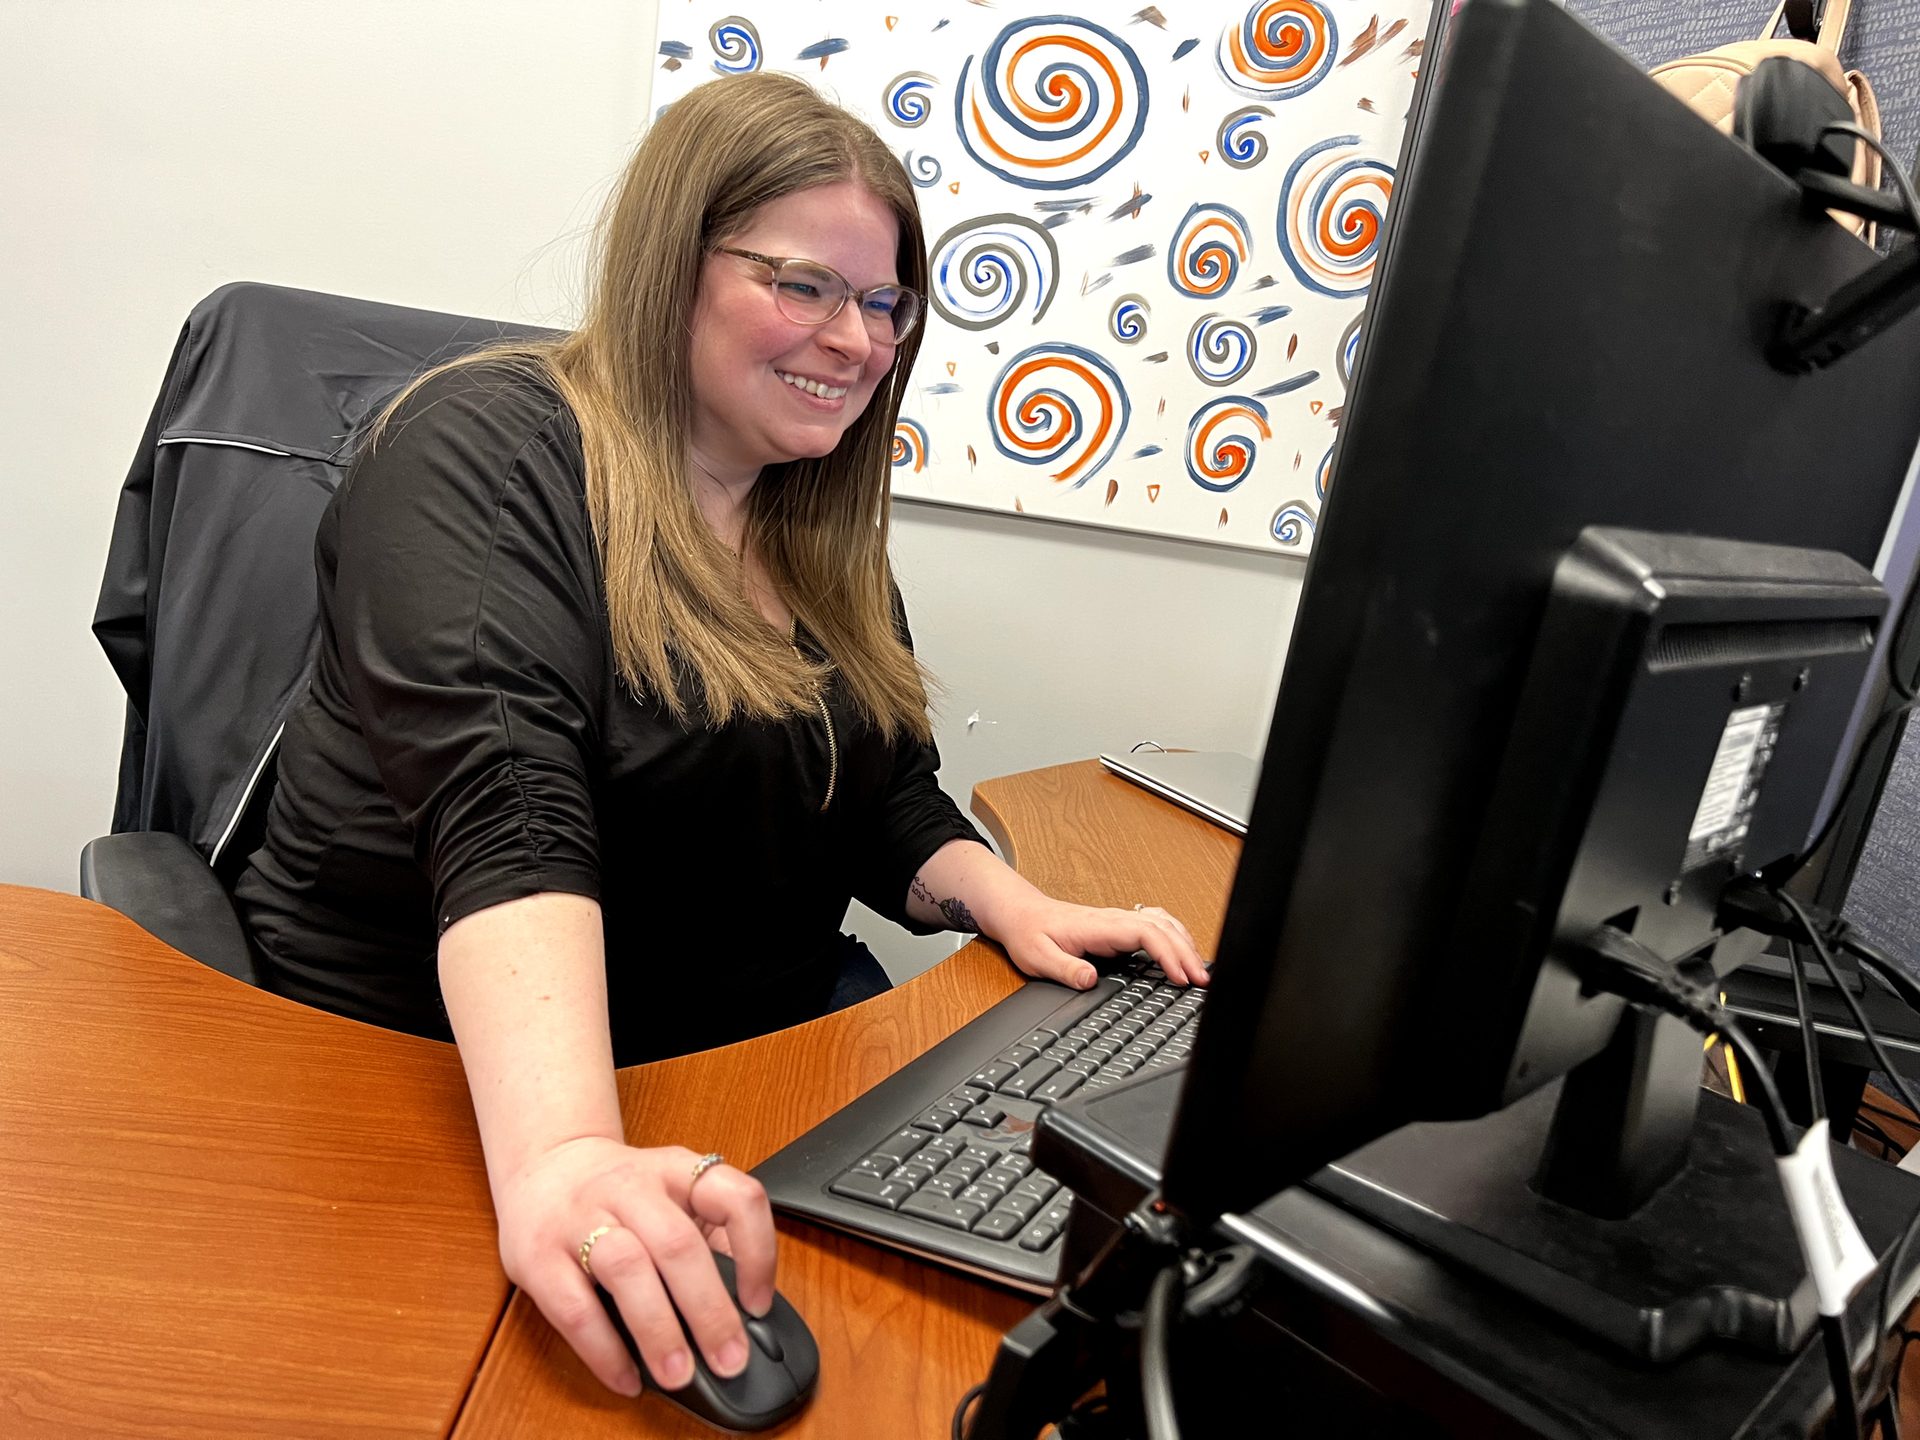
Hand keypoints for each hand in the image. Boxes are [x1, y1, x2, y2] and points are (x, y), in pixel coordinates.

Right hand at [491, 1136, 776, 1397]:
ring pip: (626, 1268)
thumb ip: (709, 1237)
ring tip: (678, 1374)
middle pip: (677, 1243)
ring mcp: (580, 1217)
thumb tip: (745, 1311)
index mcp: (677, 1170)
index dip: (757, 1253)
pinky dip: (604, 1350)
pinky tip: (626, 1377)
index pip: (734, 1197)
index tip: (757, 1304)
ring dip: (658, 1329)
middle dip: (709, 1310)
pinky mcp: (539, 1255)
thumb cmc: (621, 1193)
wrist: (545, 1164)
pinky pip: (574, 1308)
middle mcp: (631, 1186)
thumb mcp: (674, 1193)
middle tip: (728, 1360)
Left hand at [989, 895, 1209, 989]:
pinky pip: (1156, 924)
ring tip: (1201, 970)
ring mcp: (1118, 920)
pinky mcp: (1119, 926)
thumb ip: (1064, 969)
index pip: (1145, 933)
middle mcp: (1114, 920)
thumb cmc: (1028, 933)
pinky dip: (1175, 935)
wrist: (1020, 913)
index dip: (1168, 954)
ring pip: (1164, 923)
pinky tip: (1182, 949)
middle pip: (1163, 928)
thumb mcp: (1038, 957)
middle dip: (1187, 953)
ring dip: (1185, 943)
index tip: (1180, 977)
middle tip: (1203, 982)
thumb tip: (1090, 979)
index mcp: (1099, 926)